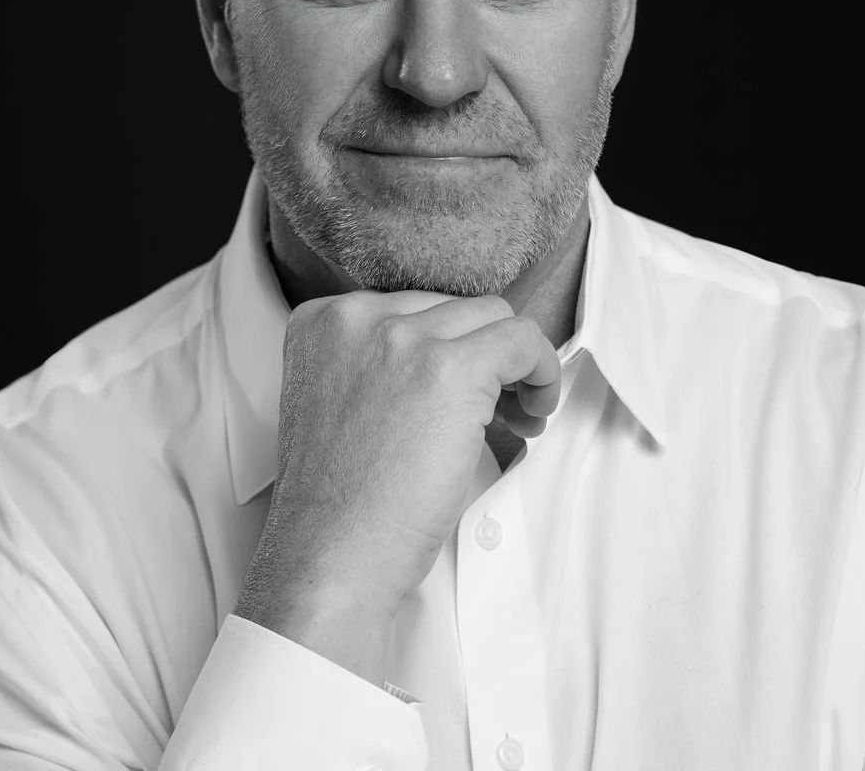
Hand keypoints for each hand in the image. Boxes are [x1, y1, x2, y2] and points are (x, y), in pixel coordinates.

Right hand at [236, 290, 560, 681]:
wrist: (331, 556)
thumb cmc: (336, 504)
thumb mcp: (335, 403)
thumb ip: (375, 363)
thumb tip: (455, 354)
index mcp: (322, 321)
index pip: (410, 308)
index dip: (443, 350)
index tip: (456, 393)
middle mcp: (358, 317)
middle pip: (452, 309)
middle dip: (479, 355)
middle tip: (494, 411)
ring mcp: (403, 337)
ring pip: (492, 316)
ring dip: (513, 363)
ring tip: (517, 417)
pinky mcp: (450, 367)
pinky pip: (522, 339)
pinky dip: (542, 369)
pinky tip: (535, 409)